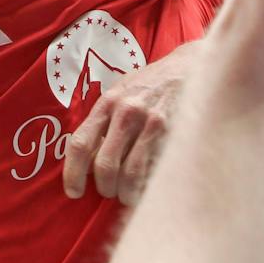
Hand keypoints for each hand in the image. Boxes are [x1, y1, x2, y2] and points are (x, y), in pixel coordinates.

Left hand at [62, 42, 200, 204]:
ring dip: (126, 194)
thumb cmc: (152, 83)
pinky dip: (148, 187)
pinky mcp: (175, 136)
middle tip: (108, 192)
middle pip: (105, 166)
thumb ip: (104, 120)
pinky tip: (148, 188)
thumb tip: (87, 159)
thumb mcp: (122, 91)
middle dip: (104, 188)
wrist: (191, 67)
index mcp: (108, 102)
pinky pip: (156, 171)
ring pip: (131, 175)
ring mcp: (153, 125)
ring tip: (127, 195)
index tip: (74, 192)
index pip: (80, 143)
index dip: (72, 173)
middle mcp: (128, 113)